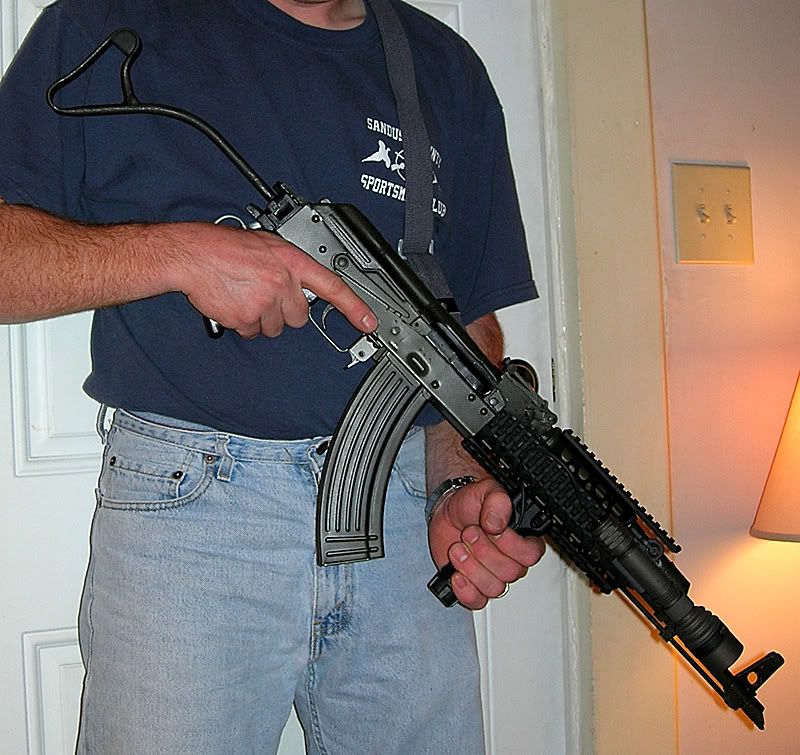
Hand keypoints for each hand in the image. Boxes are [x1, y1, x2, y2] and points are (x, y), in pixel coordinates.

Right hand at [168, 222, 376, 338]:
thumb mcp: (266, 246)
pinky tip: (233, 302)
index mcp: (292, 261)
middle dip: (284, 312)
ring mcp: (267, 302)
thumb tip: (298, 287)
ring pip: (276, 328)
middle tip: (264, 294)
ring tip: (244, 294)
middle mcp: (284, 282)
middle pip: (299, 316)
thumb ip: (287, 268)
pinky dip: (243, 323)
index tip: (369, 322)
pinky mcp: (248, 318)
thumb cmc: (224, 247)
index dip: (355, 307)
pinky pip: (253, 332)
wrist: (192, 254)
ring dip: (262, 318)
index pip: (333, 286)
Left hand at [428, 478, 544, 609]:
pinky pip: (477, 601)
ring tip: (458, 549)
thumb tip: (497, 523)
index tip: (491, 529)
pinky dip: (466, 592)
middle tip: (469, 533)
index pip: (531, 554)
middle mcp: (510, 561)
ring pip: (494, 588)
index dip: (510, 545)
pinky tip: (456, 575)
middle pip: (510, 573)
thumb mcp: (486, 491)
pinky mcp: (474, 586)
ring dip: (472, 568)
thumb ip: (497, 501)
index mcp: (522, 539)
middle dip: (484, 552)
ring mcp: (492, 575)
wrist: (447, 511)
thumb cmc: (470, 503)